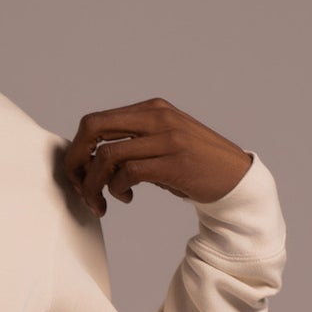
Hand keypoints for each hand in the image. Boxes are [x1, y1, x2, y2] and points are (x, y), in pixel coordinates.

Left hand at [62, 99, 250, 218]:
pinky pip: (128, 173)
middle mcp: (157, 117)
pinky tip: (126, 198)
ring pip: (106, 155)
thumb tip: (90, 161)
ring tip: (101, 202)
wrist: (235, 178)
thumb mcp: (162, 144)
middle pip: (92, 128)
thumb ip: (132, 144)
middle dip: (76, 162)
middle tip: (79, 188)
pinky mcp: (175, 162)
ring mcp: (167, 138)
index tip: (79, 174)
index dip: (78, 150)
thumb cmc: (194, 166)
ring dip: (94, 185)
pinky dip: (117, 190)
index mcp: (151, 109)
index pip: (95, 121)